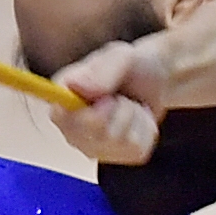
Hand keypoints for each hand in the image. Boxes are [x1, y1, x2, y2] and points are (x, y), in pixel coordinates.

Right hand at [49, 36, 168, 162]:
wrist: (154, 79)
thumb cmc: (130, 66)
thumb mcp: (119, 57)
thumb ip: (99, 70)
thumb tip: (75, 86)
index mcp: (62, 100)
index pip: (60, 118)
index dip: (88, 114)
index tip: (109, 99)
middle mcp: (71, 128)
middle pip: (94, 136)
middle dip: (119, 111)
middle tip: (121, 96)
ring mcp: (94, 147)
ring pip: (119, 143)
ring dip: (134, 118)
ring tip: (131, 104)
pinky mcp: (119, 157)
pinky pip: (136, 150)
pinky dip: (146, 130)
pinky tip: (139, 118)